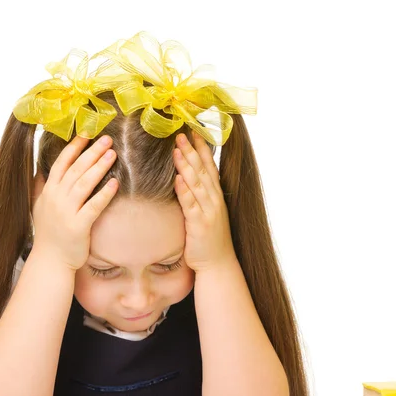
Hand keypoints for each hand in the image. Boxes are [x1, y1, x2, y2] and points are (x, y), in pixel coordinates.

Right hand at [31, 135, 118, 270]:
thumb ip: (41, 187)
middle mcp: (55, 199)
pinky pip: (93, 206)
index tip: (87, 133)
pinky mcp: (78, 226)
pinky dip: (104, 193)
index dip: (74, 147)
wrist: (50, 261)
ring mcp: (66, 212)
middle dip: (91, 152)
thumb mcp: (40, 207)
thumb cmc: (50, 235)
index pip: (61, 163)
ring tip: (113, 154)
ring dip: (98, 167)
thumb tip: (41, 170)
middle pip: (75, 169)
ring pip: (83, 183)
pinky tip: (115, 183)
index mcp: (48, 191)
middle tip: (107, 139)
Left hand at [173, 131, 235, 272]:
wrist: (217, 264)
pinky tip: (178, 178)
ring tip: (177, 149)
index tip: (194, 131)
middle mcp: (214, 201)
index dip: (202, 149)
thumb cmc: (208, 240)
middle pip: (203, 170)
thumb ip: (197, 197)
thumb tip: (184, 180)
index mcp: (216, 197)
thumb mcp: (205, 214)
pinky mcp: (200, 225)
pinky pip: (191, 204)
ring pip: (197, 183)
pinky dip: (185, 190)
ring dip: (187, 165)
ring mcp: (209, 212)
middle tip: (181, 133)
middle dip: (192, 150)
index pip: (209, 167)